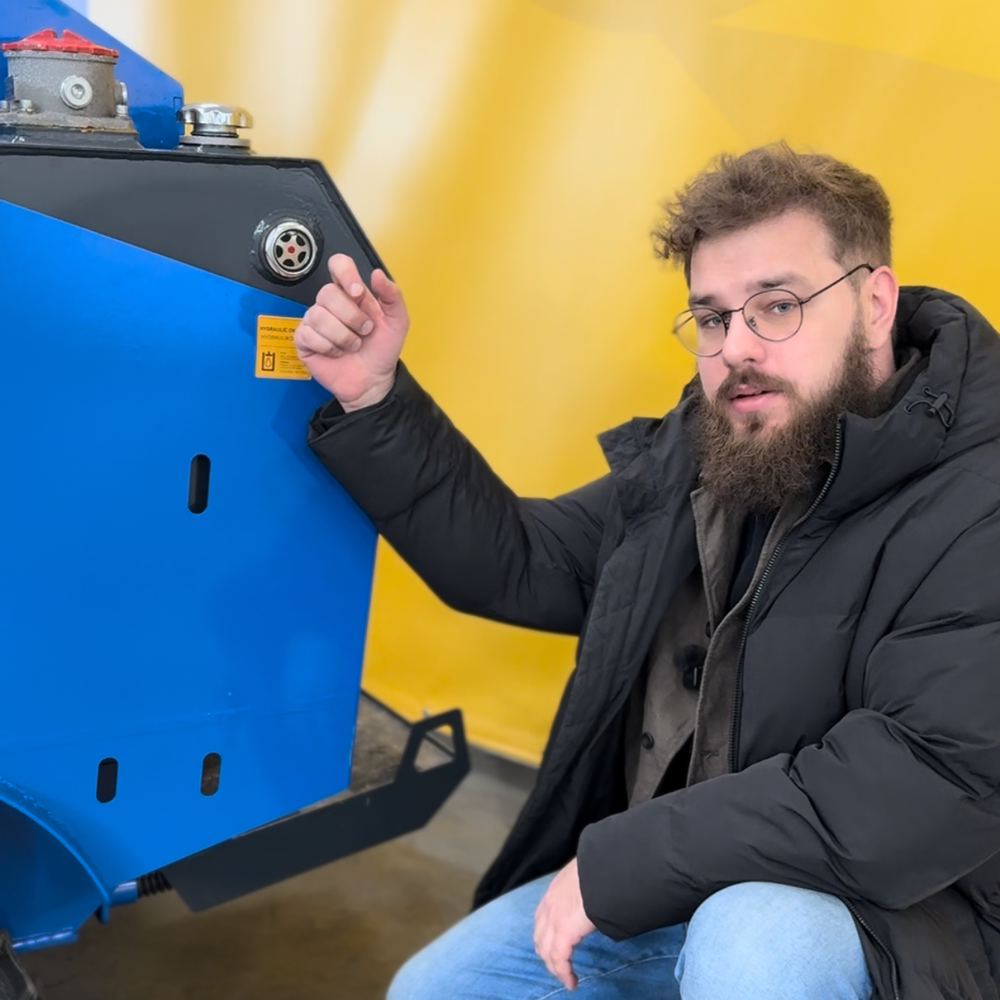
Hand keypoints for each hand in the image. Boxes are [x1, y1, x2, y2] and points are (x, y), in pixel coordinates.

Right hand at [294, 253, 408, 410]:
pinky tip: (337, 353)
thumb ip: (392, 296)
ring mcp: (316, 321)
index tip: (358, 293)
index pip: (339, 265)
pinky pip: (309, 334)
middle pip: (327, 293)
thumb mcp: (397, 322)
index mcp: (352, 294)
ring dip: (342, 335)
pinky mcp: (305, 340)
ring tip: (353, 345)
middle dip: (351, 317)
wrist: (374, 381)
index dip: (345, 274)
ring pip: (318, 315)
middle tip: (364, 331)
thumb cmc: (382, 350)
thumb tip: (377, 274)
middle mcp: (332, 304)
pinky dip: (328, 347)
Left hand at [533, 858, 596, 989]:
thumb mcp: (589, 874)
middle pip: (540, 936)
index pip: (542, 916)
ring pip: (545, 950)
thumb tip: (601, 893)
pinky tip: (572, 981)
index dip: (546, 932)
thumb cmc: (602, 868)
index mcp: (555, 889)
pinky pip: (559, 959)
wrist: (604, 867)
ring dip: (554, 965)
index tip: (554, 942)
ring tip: (565, 976)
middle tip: (558, 964)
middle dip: (546, 952)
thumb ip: (587, 887)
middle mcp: (550, 904)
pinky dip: (564, 973)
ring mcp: (553, 918)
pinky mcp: (563, 932)